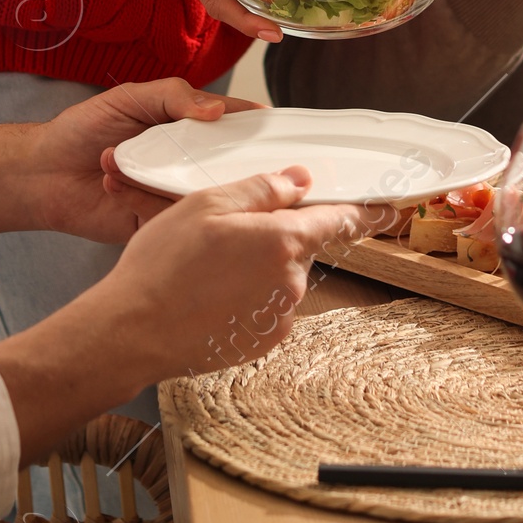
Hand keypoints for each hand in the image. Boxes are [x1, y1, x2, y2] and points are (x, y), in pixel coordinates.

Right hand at [0, 171, 384, 456]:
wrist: (132, 331)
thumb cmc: (164, 264)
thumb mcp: (206, 203)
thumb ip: (261, 189)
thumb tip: (300, 181)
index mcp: (283, 241)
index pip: (338, 219)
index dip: (365, 211)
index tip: (389, 209)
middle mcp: (291, 282)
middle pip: (298, 246)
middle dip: (272, 236)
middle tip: (221, 237)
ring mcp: (279, 317)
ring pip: (279, 277)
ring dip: (254, 268)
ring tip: (205, 270)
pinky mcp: (261, 341)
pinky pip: (265, 306)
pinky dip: (244, 297)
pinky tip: (207, 296)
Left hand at [24, 79, 263, 243]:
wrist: (43, 173)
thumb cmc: (84, 129)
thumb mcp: (130, 97)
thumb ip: (174, 96)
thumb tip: (217, 110)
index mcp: (184, 130)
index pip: (229, 125)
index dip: (253, 126)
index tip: (277, 127)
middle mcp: (184, 163)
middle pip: (225, 166)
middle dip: (234, 164)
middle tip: (238, 163)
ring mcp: (170, 194)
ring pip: (201, 195)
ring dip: (176, 180)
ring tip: (148, 165)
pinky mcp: (153, 222)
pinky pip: (169, 218)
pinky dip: (145, 200)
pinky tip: (115, 182)